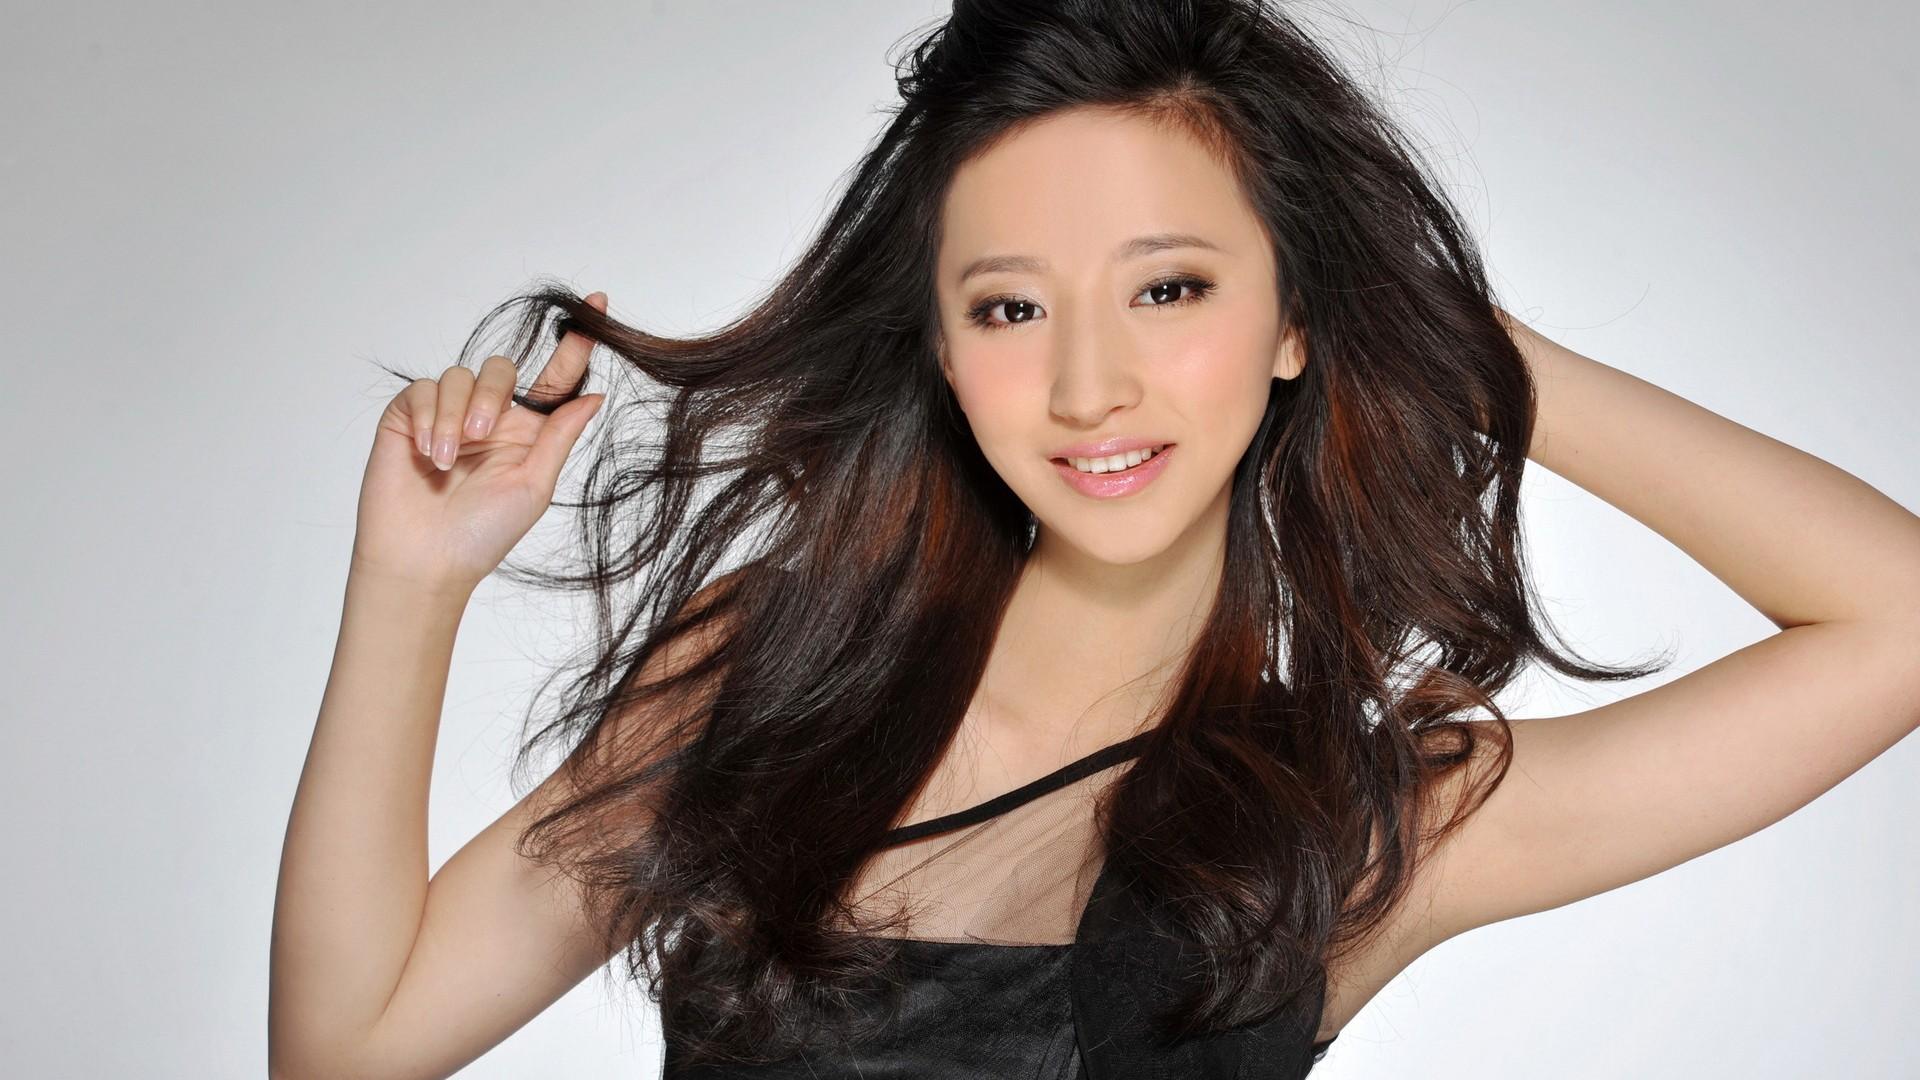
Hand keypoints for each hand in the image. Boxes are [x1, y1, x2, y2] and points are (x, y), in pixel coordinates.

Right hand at [349, 291, 608, 593]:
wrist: (423, 560)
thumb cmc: (482, 534)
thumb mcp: (534, 486)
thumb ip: (559, 436)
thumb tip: (596, 395)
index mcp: (526, 432)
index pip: (554, 378)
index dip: (576, 344)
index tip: (598, 304)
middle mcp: (489, 417)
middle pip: (501, 368)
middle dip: (492, 395)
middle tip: (480, 436)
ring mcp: (447, 416)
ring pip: (459, 376)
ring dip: (455, 415)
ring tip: (447, 461)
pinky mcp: (407, 417)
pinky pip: (423, 390)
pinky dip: (427, 417)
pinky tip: (425, 452)